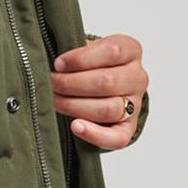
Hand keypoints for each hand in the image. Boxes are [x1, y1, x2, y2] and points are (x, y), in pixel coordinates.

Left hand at [50, 33, 147, 150]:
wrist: (101, 85)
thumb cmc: (88, 64)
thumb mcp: (85, 49)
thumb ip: (76, 52)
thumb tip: (57, 66)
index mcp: (130, 50)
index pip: (113, 51)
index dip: (81, 59)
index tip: (58, 64)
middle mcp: (137, 77)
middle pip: (108, 82)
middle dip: (71, 84)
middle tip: (51, 84)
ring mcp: (135, 104)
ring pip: (109, 109)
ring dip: (75, 106)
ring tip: (55, 101)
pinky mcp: (129, 128)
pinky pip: (118, 138)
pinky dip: (95, 134)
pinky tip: (75, 126)